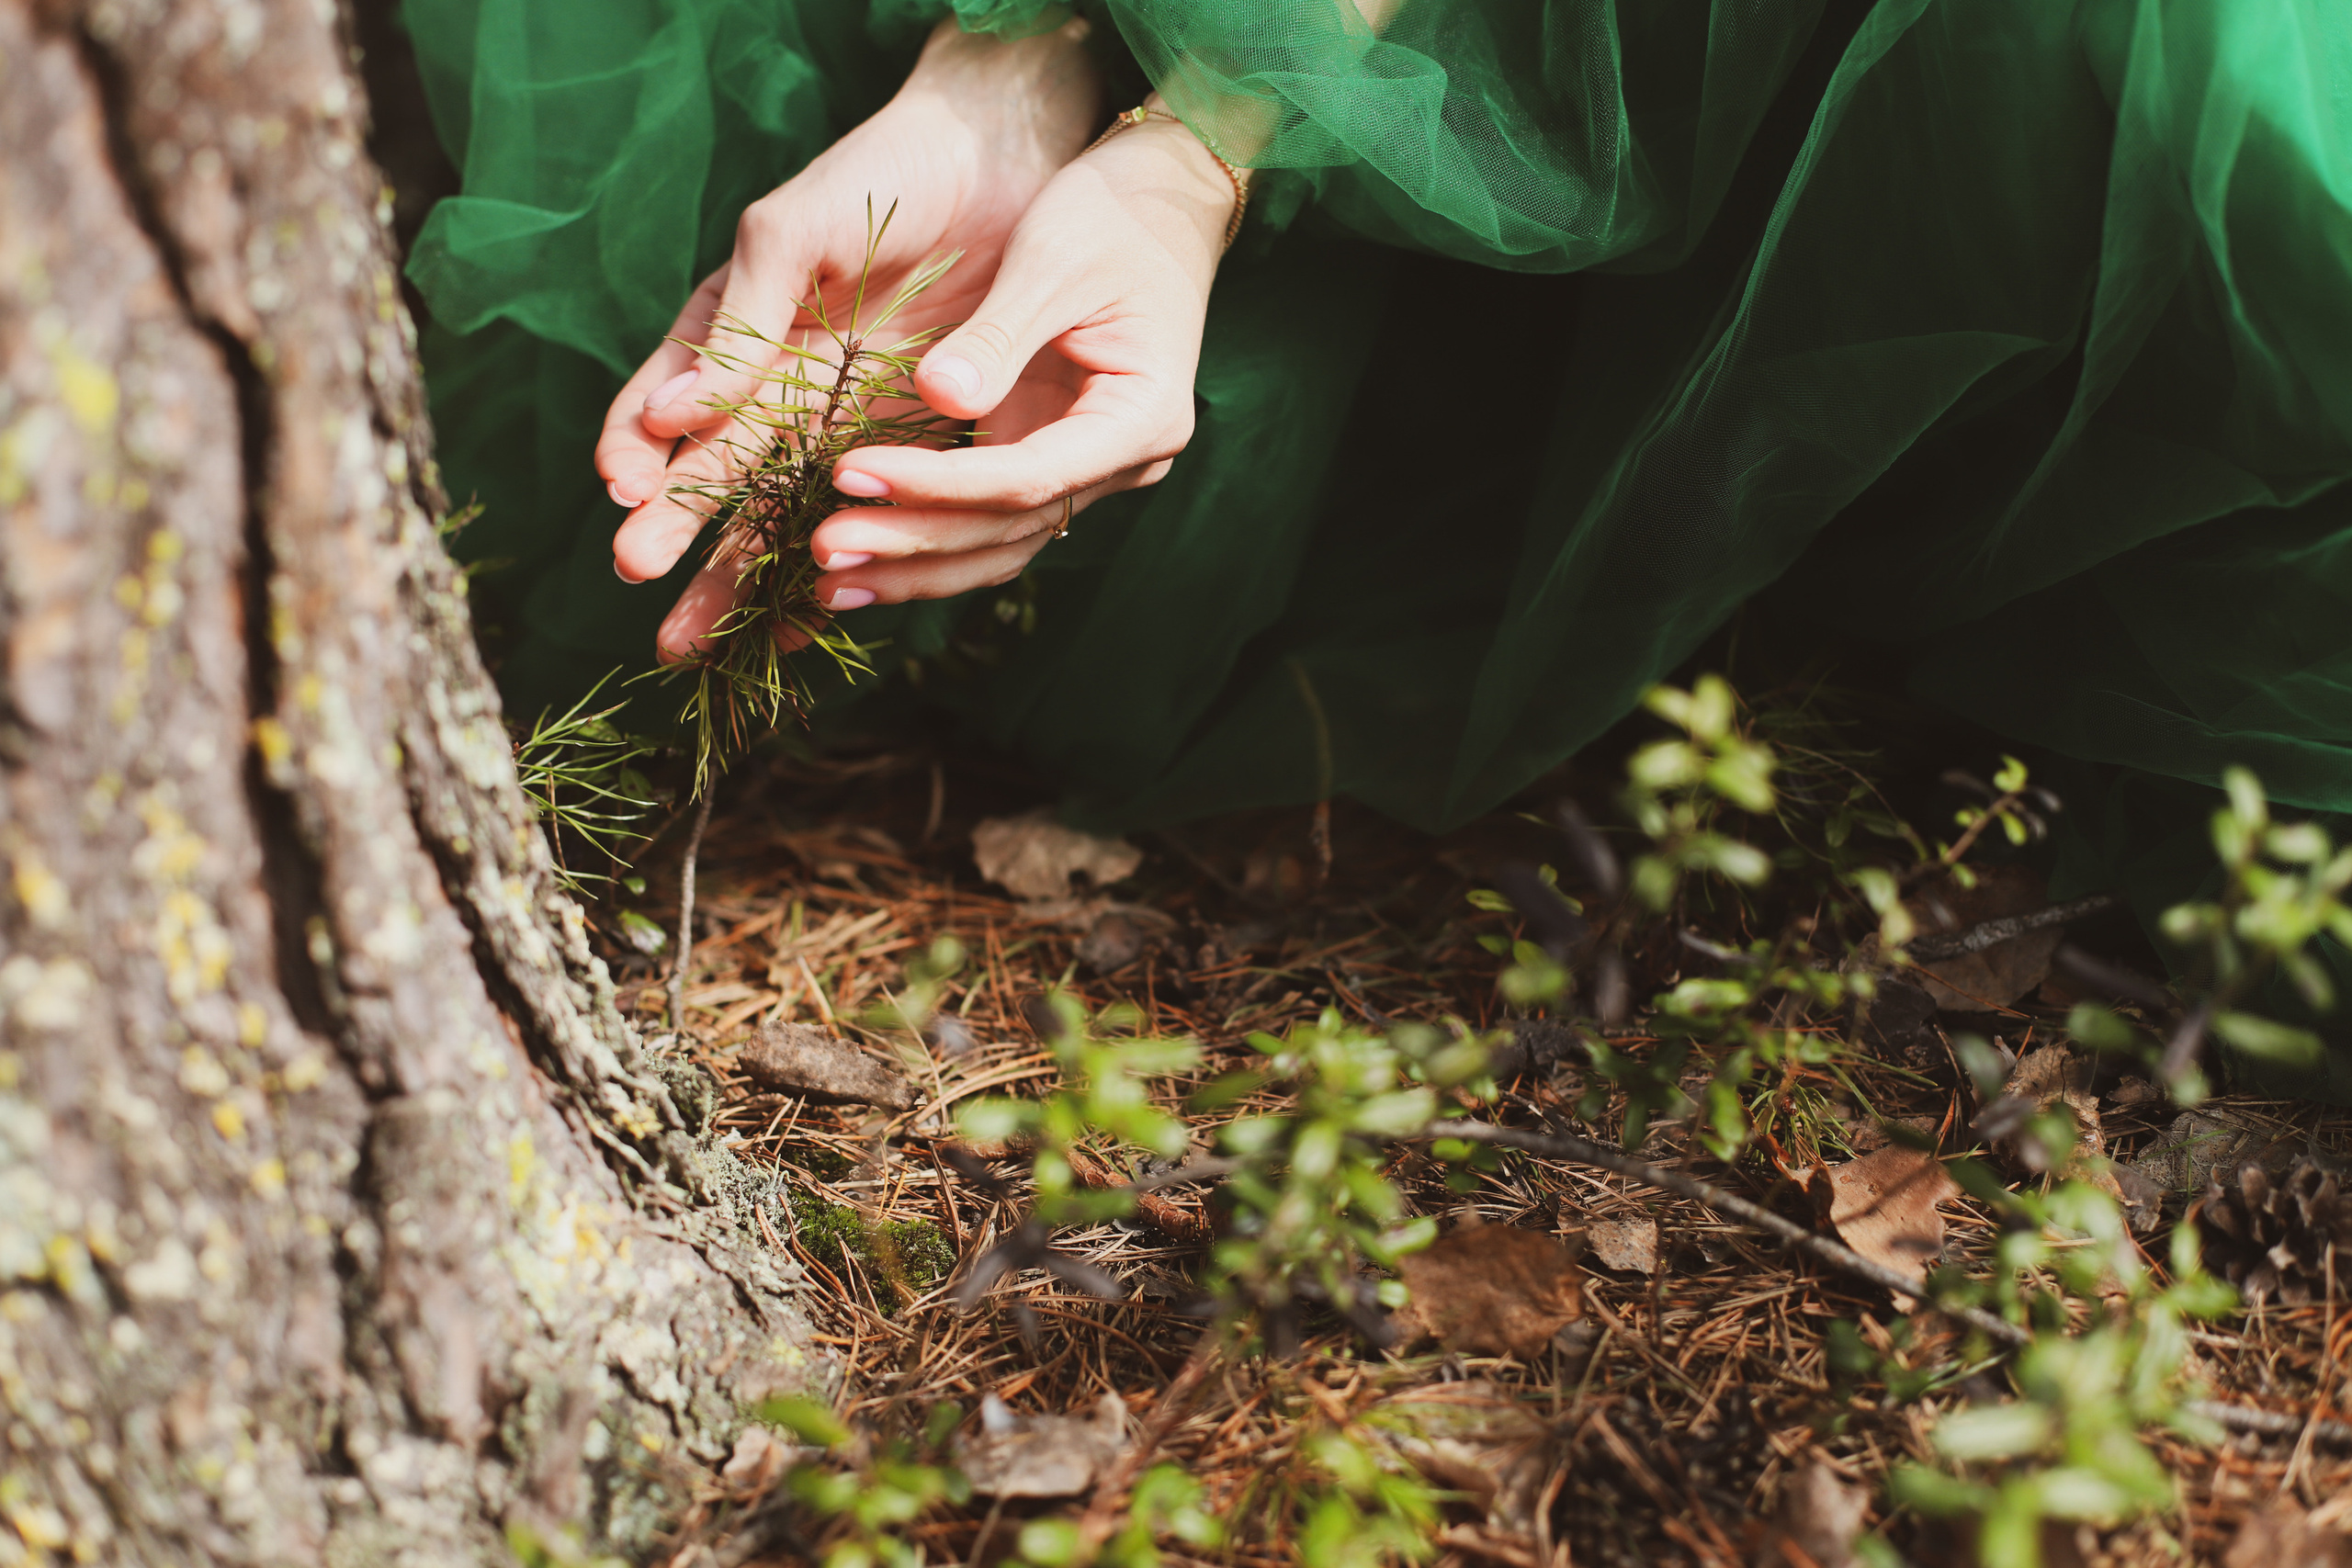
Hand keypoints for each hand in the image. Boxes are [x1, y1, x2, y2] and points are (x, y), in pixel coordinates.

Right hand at [595, 19, 1100, 656]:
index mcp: (732, 332)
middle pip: (711, 477)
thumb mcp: (794, 233)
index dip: (633, 449)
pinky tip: (810, 618)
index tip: (623, 488)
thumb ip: (739, 320)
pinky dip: (836, 566)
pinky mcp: (908, 444)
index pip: (660, 404)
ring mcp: (839, 422)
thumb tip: (672, 414)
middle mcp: (776, 387)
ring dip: (735, 578)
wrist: (999, 163)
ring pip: (777, 513)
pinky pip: (866, 517)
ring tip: (693, 642)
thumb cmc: (882, 177)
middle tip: (638, 587)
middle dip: (674, 538)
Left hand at [802, 106, 1241, 613]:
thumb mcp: (1053, 259)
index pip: (1027, 477)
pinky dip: (928, 539)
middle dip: (912, 543)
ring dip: (914, 566)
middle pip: (1010, 527)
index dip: (935, 485)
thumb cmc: (1113, 215)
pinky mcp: (1051, 458)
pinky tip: (864, 558)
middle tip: (821, 551)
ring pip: (999, 543)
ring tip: (828, 584)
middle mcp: (1123, 461)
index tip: (850, 474)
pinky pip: (989, 518)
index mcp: (1139, 417)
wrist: (1161, 201)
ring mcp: (1088, 468)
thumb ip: (999, 335)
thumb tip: (937, 397)